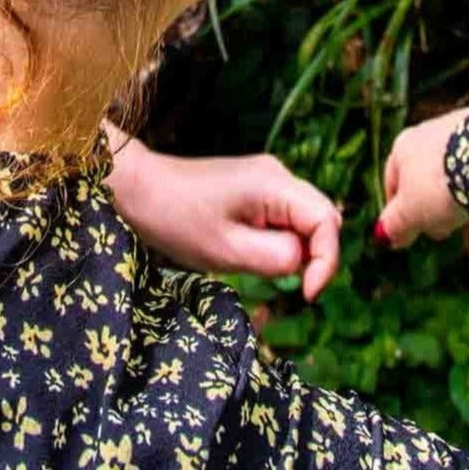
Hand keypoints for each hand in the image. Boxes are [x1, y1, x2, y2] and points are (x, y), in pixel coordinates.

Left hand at [108, 137, 341, 300]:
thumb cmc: (178, 220)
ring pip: (305, 219)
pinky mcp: (255, 187)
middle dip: (315, 256)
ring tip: (261, 265)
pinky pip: (285, 216)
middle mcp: (278, 174)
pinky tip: (252, 251)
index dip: (326, 261)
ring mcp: (268, 178)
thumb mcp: (228, 250)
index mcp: (275, 183)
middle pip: (323, 217)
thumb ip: (277, 258)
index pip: (328, 220)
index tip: (305, 295)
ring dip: (297, 249)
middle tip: (290, 287)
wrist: (140, 190)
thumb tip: (305, 261)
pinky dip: (281, 240)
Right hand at [375, 106, 468, 248]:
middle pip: (427, 182)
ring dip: (463, 213)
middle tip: (445, 237)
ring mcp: (461, 133)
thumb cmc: (439, 186)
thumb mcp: (410, 213)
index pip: (393, 180)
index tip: (408, 233)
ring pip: (458, 180)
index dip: (398, 210)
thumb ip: (394, 224)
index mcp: (403, 147)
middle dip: (436, 215)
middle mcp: (429, 133)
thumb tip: (382, 235)